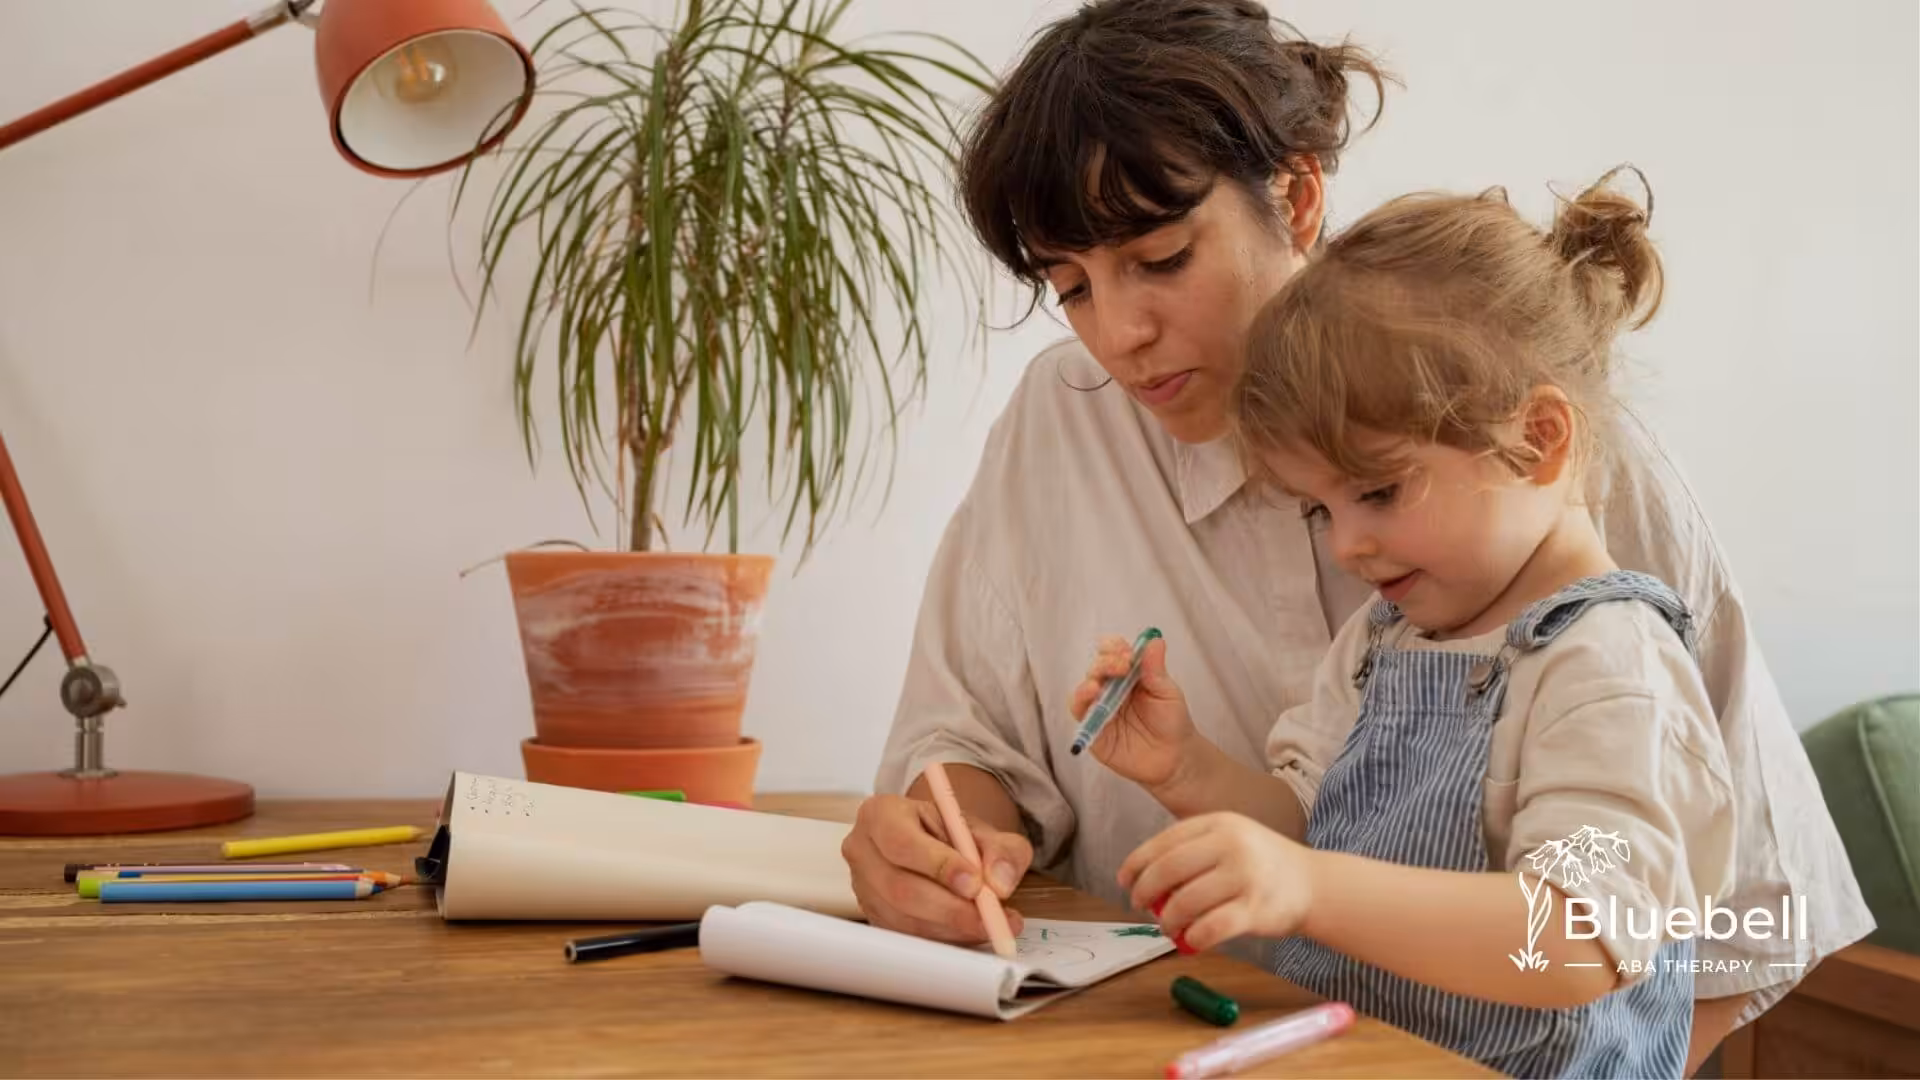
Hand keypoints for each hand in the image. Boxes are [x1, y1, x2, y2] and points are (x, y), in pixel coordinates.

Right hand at [841, 793, 1029, 943]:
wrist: (939, 847)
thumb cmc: (953, 835)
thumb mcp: (984, 831)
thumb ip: (1001, 850)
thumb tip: (1000, 882)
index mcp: (881, 813)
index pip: (901, 842)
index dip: (938, 866)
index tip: (976, 883)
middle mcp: (863, 851)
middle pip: (900, 888)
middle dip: (951, 908)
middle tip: (991, 916)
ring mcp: (864, 889)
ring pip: (903, 919)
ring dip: (951, 929)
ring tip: (992, 925)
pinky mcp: (874, 917)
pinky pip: (906, 937)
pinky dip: (945, 939)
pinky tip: (971, 931)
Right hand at [1068, 635, 1195, 790]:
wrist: (1175, 758)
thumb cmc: (1172, 722)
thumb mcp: (1168, 693)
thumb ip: (1156, 669)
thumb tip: (1155, 640)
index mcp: (1127, 675)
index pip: (1112, 652)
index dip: (1115, 648)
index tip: (1128, 652)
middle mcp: (1110, 689)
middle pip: (1096, 667)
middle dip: (1106, 662)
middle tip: (1122, 665)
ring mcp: (1100, 709)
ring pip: (1084, 688)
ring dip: (1089, 680)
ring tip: (1099, 683)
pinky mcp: (1094, 730)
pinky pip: (1080, 713)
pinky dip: (1080, 701)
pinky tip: (1091, 694)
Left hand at [1117, 812, 1315, 952]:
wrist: (1314, 884)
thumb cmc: (1262, 865)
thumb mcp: (1231, 840)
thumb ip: (1194, 851)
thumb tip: (1144, 878)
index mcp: (1220, 822)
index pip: (1165, 841)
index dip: (1137, 863)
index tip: (1124, 880)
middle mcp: (1232, 844)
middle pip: (1169, 869)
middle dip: (1145, 891)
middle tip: (1139, 905)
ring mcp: (1245, 876)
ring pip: (1185, 902)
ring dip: (1168, 920)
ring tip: (1167, 926)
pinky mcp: (1255, 910)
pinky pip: (1211, 928)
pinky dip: (1194, 938)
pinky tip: (1191, 941)